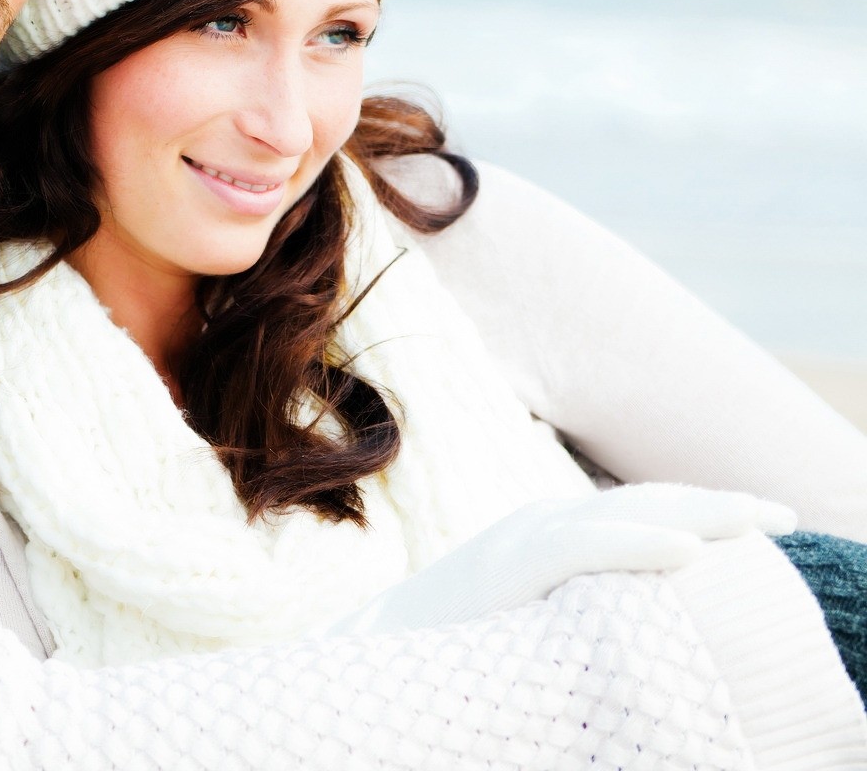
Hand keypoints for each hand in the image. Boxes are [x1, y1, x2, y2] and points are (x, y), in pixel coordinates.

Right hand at [326, 482, 795, 634]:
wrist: (372, 654)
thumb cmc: (450, 649)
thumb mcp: (527, 615)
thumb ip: (571, 603)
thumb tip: (629, 620)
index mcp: (543, 535)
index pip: (635, 509)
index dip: (698, 510)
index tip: (757, 526)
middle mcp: (536, 524)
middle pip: (642, 500)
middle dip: (716, 505)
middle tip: (781, 517)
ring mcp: (519, 540)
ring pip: (624, 513)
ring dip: (699, 514)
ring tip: (757, 523)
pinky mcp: (506, 570)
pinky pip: (583, 549)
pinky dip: (637, 544)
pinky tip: (688, 551)